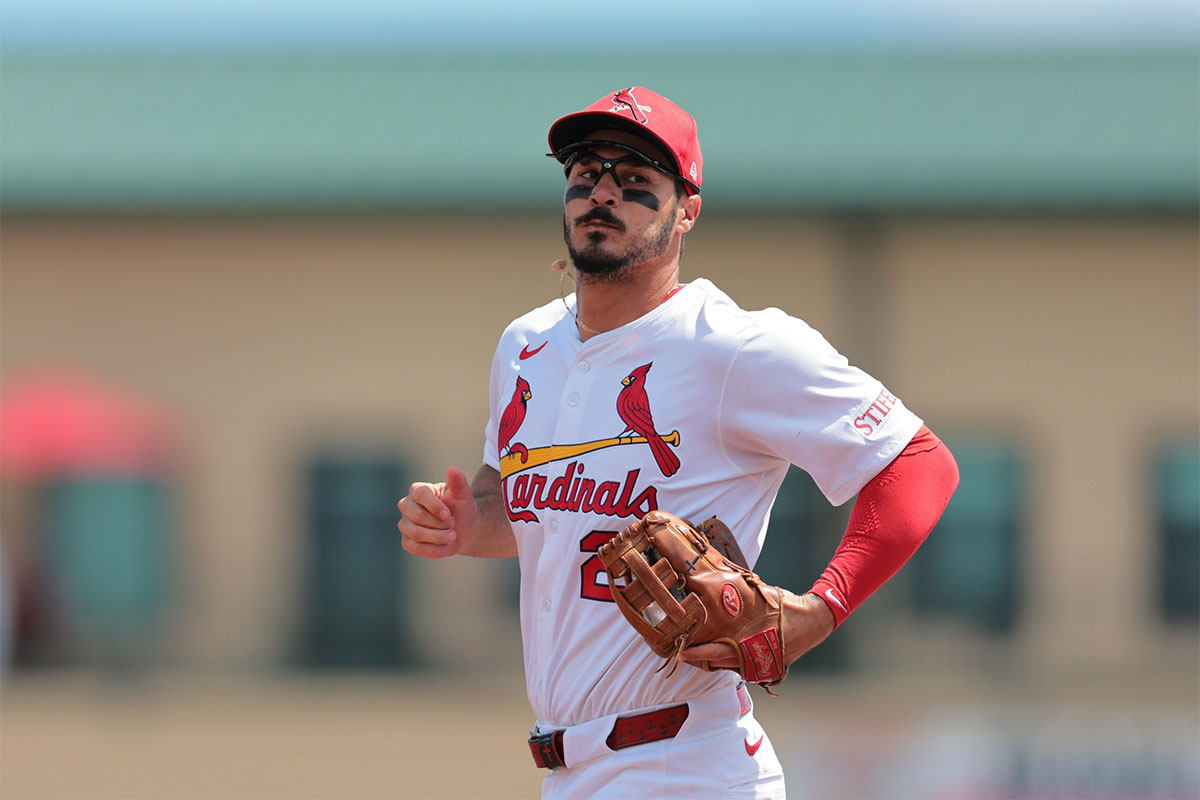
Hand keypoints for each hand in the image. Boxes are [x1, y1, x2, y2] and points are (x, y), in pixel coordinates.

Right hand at [398, 467, 478, 558]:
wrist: (464, 529)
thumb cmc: (461, 508)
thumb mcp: (463, 495)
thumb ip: (458, 482)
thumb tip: (452, 469)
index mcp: (418, 490)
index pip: (420, 494)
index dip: (434, 506)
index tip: (448, 514)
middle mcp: (407, 506)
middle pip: (416, 515)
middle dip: (438, 523)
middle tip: (452, 523)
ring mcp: (405, 524)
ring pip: (416, 533)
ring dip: (438, 537)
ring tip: (453, 535)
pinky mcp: (407, 542)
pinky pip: (416, 548)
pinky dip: (435, 549)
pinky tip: (446, 545)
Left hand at [680, 589, 834, 669]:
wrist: (813, 621)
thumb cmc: (785, 606)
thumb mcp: (760, 598)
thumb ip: (738, 598)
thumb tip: (714, 585)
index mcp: (749, 643)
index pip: (715, 653)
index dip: (696, 653)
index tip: (681, 650)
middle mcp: (753, 660)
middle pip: (716, 665)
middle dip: (698, 659)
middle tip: (682, 650)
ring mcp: (759, 666)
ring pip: (727, 668)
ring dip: (712, 661)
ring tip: (695, 651)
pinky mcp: (765, 668)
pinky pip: (740, 667)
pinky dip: (728, 661)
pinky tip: (719, 651)